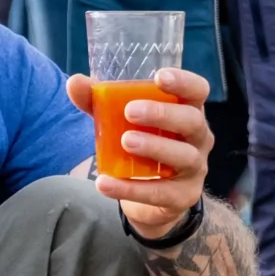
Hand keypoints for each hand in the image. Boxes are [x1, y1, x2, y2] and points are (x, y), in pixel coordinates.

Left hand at [65, 65, 212, 234]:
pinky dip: (130, 188)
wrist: (151, 198)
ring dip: (154, 146)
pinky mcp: (182, 196)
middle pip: (192, 121)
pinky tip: (105, 183)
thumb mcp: (121, 121)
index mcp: (188, 111)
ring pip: (184, 156)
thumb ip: (100, 102)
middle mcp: (198, 138)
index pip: (197, 90)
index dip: (184, 81)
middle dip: (163, 114)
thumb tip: (75, 82)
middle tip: (131, 111)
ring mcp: (195, 168)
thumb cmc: (143, 146)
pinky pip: (159, 192)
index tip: (159, 77)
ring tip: (125, 141)